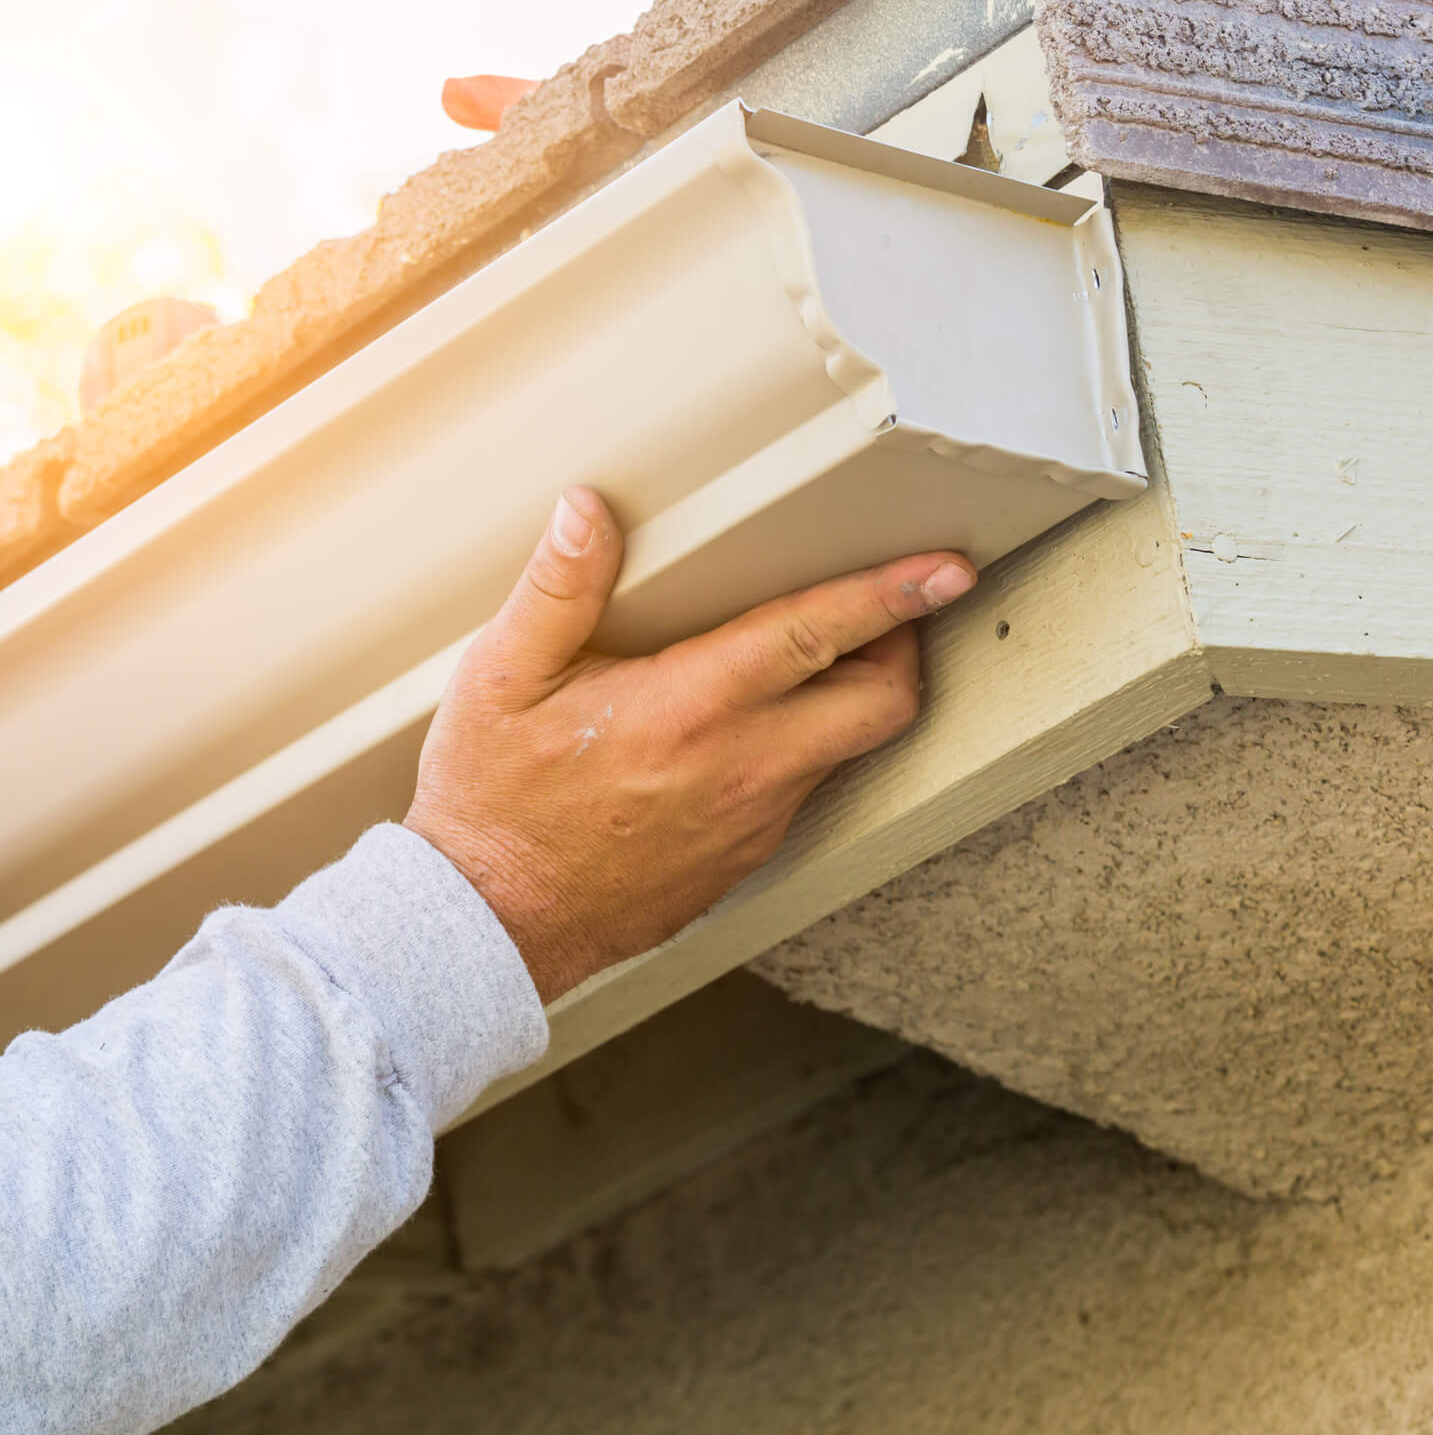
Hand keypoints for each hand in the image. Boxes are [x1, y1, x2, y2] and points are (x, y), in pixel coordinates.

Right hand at [405, 487, 975, 1001]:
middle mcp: (743, 766)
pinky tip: (756, 726)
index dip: (892, 596)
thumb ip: (555, 588)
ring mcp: (753, 820)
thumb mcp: (500, 678)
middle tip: (882, 610)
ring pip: (848, 749)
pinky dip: (806, 746)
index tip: (946, 570)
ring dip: (852, 697)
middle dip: (903, 645)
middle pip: (881, 703)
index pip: (819, 635)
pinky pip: (805, 788)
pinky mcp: (744, 856)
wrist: (489, 924)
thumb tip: (587, 510)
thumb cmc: (492, 797)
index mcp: (691, 708)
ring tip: (817, 655)